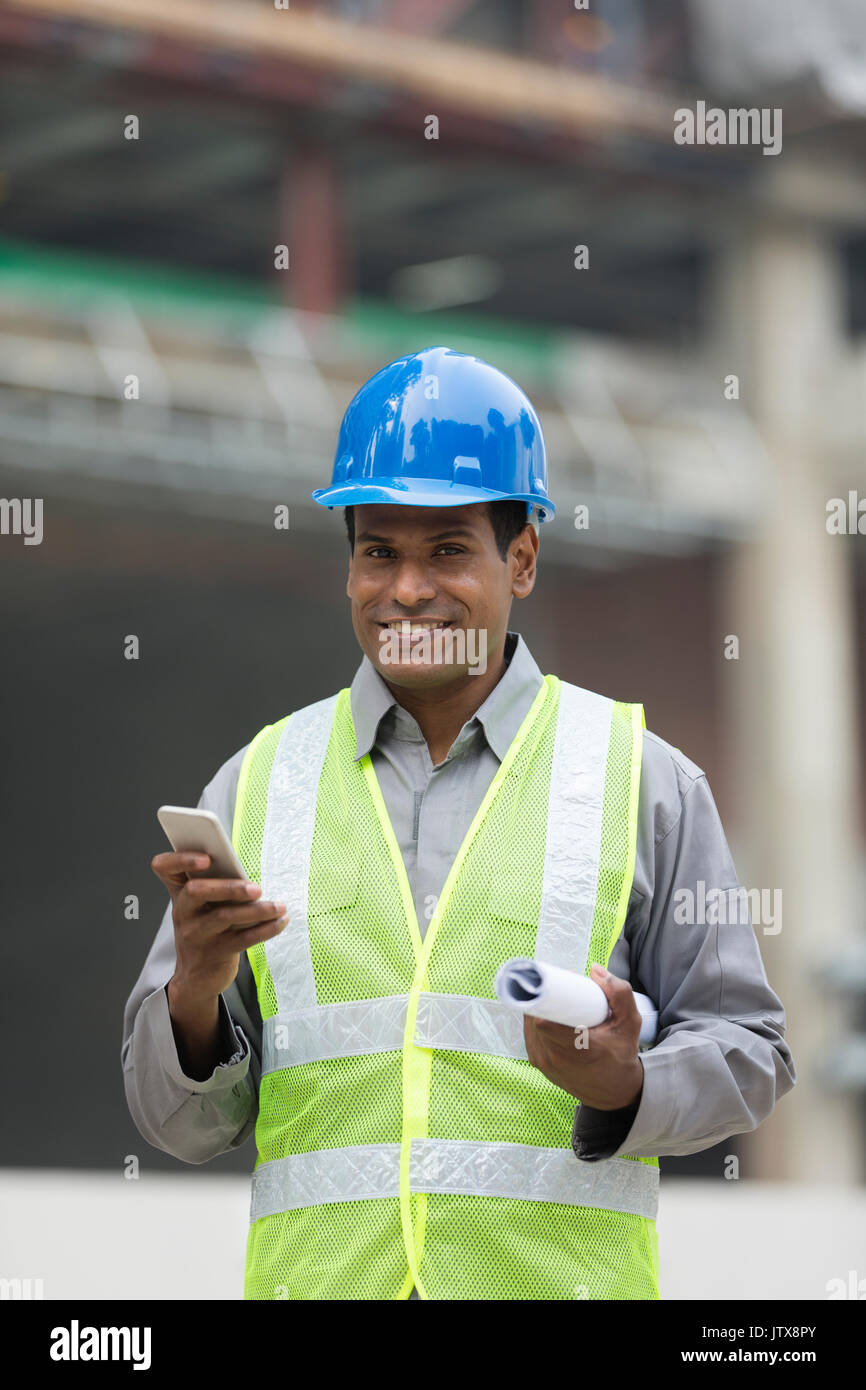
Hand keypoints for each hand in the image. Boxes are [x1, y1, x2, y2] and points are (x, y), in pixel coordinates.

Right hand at [150, 851, 288, 1007]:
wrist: (196, 978)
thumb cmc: (205, 930)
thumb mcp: (202, 907)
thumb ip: (216, 885)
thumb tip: (244, 871)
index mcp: (180, 893)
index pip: (165, 868)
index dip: (180, 859)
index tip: (206, 858)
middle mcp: (184, 912)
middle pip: (196, 891)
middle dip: (228, 887)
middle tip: (256, 889)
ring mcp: (197, 933)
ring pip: (225, 916)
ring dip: (257, 910)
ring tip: (279, 907)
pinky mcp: (216, 952)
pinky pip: (244, 938)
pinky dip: (267, 928)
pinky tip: (281, 921)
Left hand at [523, 964, 643, 1110]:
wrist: (614, 1092)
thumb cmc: (621, 1056)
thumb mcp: (630, 1022)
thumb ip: (619, 993)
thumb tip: (594, 970)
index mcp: (576, 1049)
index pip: (542, 1020)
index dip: (544, 996)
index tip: (557, 983)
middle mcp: (554, 1058)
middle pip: (534, 1015)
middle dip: (545, 998)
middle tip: (563, 990)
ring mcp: (543, 1062)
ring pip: (529, 1023)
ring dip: (540, 1009)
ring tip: (558, 1002)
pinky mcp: (538, 1063)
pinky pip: (530, 1033)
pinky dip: (538, 1022)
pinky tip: (552, 1016)